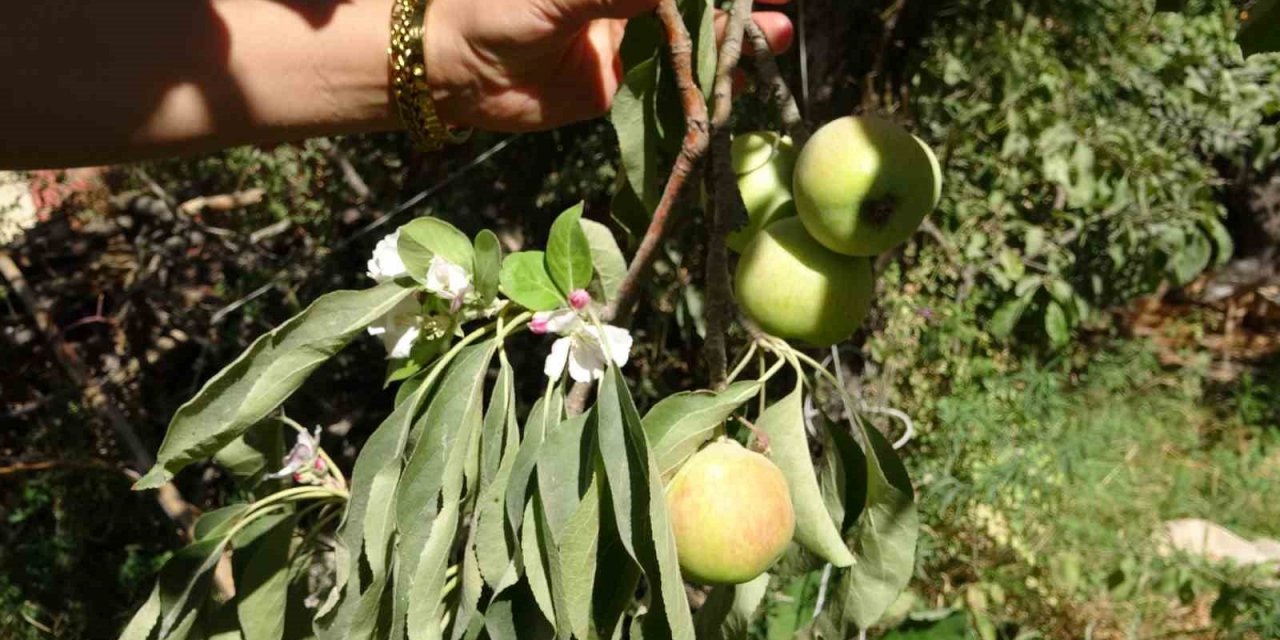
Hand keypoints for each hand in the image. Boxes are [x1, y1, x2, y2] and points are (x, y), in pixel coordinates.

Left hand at [424, 0, 792, 131]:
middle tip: (781, 8)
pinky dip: (708, 77)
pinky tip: (742, 71)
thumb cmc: (494, 9)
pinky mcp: (622, 79)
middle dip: (738, 2)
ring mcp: (628, 34)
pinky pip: (674, 78)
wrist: (450, 74)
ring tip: (776, 35)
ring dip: (734, 35)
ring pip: (694, 34)